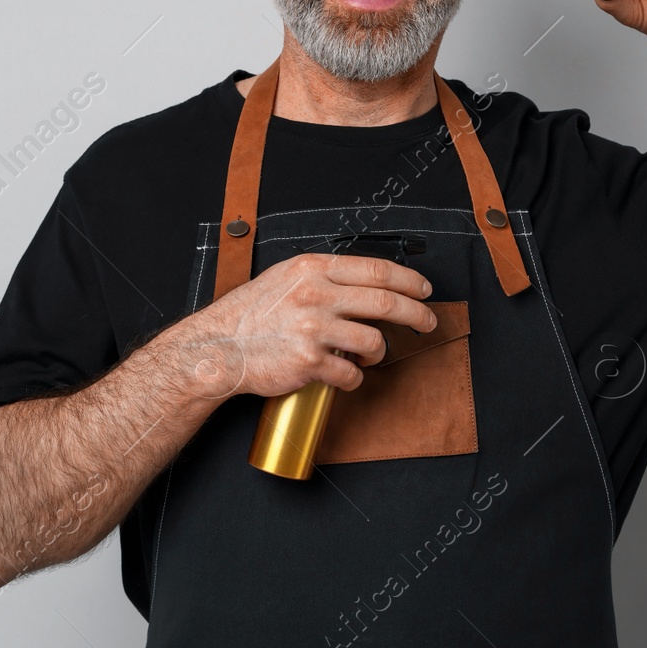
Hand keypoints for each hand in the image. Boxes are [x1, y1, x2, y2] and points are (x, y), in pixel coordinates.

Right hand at [167, 253, 438, 398]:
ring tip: (370, 355)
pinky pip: (351, 374)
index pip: (377, 270)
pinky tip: (345, 375)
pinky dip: (354, 378)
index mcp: (312, 269)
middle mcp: (315, 295)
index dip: (409, 280)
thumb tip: (366, 283)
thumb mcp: (285, 278)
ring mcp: (313, 329)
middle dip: (416, 314)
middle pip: (386, 302)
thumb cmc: (251, 314)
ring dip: (379, 352)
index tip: (424, 290)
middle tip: (428, 322)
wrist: (218, 348)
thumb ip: (322, 277)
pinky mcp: (309, 362)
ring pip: (374, 341)